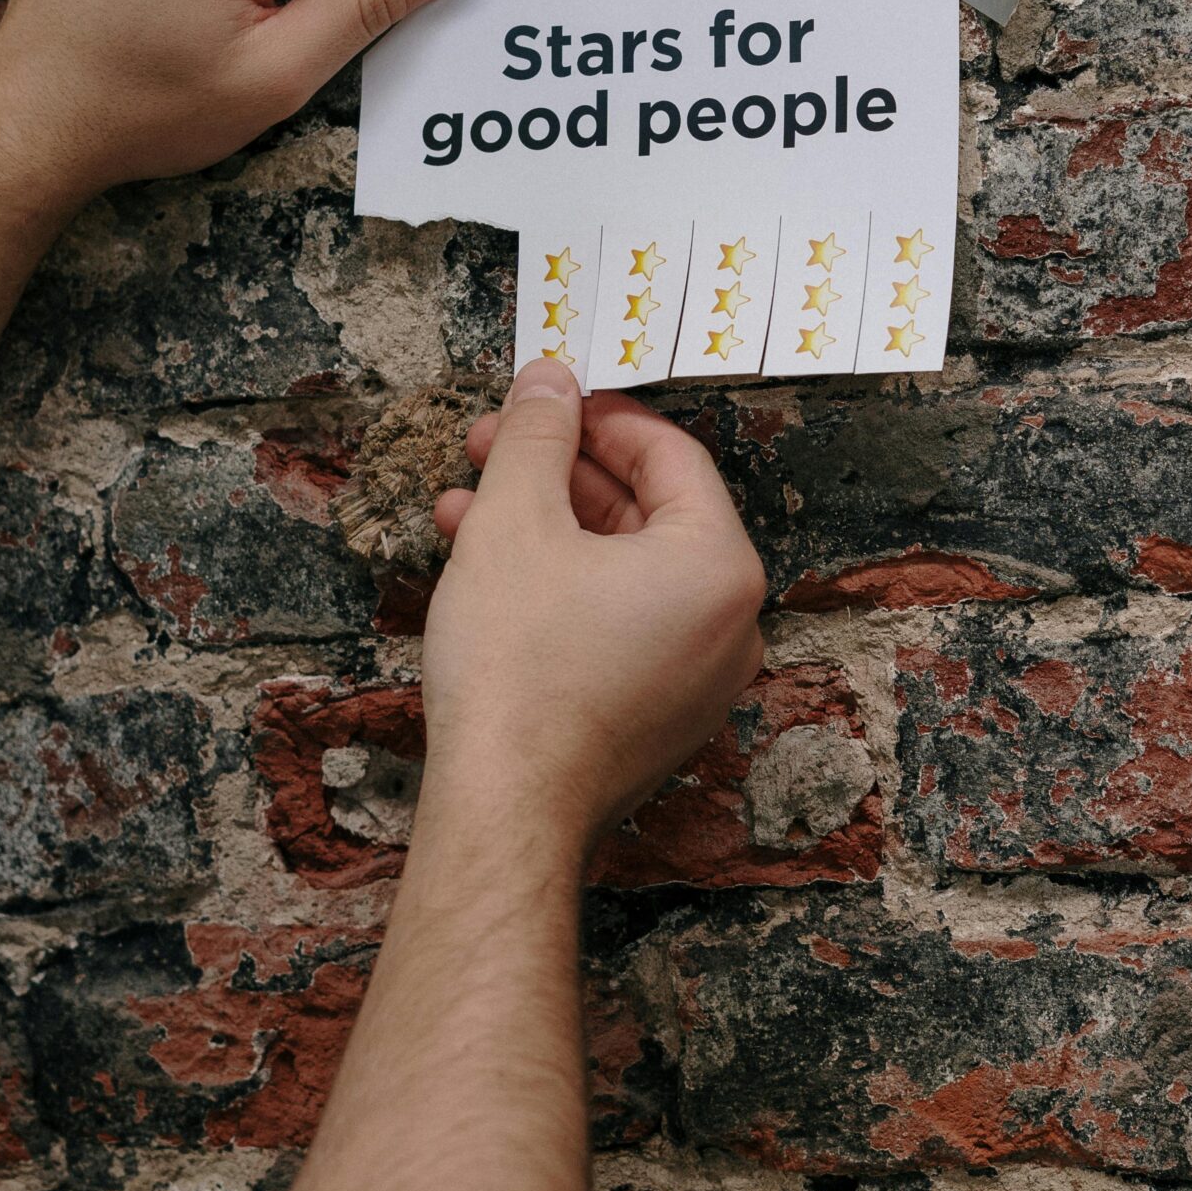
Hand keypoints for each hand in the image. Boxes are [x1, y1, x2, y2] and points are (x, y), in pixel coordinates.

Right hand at [421, 361, 767, 845]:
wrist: (504, 810)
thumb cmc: (518, 674)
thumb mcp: (515, 521)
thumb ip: (538, 436)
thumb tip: (550, 380)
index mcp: (719, 566)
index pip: (669, 455)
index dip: (596, 417)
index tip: (542, 401)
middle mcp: (728, 624)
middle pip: (644, 512)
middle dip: (556, 473)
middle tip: (490, 447)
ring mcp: (697, 677)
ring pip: (620, 570)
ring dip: (543, 529)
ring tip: (462, 510)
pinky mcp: (658, 715)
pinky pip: (617, 624)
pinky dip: (560, 589)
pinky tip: (486, 574)